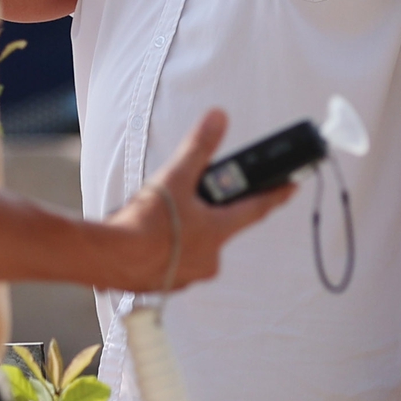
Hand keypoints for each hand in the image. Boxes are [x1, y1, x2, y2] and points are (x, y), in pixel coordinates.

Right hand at [107, 109, 293, 292]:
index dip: (275, 194)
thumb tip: (219, 117)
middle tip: (191, 196)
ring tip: (160, 215)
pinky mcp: (167, 283)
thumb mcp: (175, 176)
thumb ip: (199, 147)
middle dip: (210, 210)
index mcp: (217, 231)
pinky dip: (167, 247)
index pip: (257, 208)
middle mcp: (210, 257)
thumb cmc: (143, 223)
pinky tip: (147, 236)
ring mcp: (188, 274)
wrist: (108, 260)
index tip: (292, 186)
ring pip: (195, 243)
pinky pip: (175, 260)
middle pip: (220, 226)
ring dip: (185, 229)